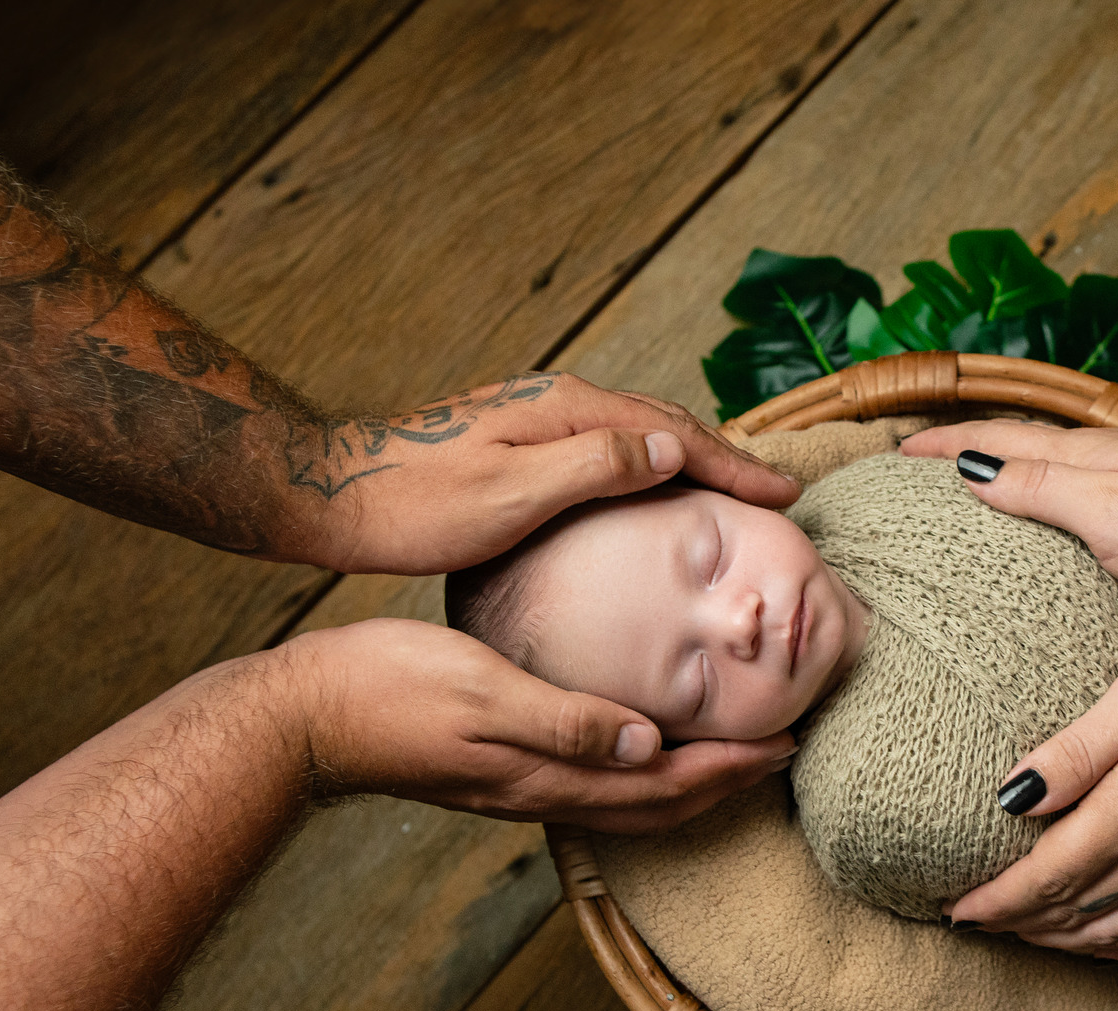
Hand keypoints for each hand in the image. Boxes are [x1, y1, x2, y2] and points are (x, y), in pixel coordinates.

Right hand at [284, 618, 793, 830]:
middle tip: (783, 754)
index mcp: (547, 773)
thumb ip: (563, 720)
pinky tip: (638, 754)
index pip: (664, 781)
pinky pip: (592, 791)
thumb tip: (644, 743)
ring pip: (627, 804)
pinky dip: (637, 780)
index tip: (787, 742)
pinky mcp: (497, 777)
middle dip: (726, 785)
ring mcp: (518, 790)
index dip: (731, 767)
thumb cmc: (386, 690)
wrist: (301, 720)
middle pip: (657, 805)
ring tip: (732, 761)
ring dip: (688, 788)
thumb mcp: (481, 690)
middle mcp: (542, 793)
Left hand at [307, 373, 801, 574]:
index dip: (736, 465)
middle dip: (727, 456)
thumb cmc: (414, 504)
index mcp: (568, 410)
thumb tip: (674, 446)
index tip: (784, 495)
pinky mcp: (520, 437)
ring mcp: (538, 415)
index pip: (677, 433)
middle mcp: (559, 400)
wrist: (333, 492)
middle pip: (666, 422)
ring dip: (692, 456)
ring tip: (731, 488)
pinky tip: (651, 486)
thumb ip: (596, 466)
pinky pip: (611, 444)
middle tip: (775, 492)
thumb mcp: (511, 494)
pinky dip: (652, 462)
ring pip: (640, 430)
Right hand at [900, 419, 1117, 604]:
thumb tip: (970, 467)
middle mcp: (1110, 467)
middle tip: (929, 476)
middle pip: (1027, 459)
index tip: (897, 451)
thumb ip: (1036, 486)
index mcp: (1086, 456)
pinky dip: (1108, 566)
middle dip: (979, 466)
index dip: (945, 445)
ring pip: (1074, 509)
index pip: (997, 441)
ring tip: (992, 524)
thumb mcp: (1105, 510)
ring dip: (1042, 518)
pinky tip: (1098, 581)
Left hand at [947, 615, 1117, 961]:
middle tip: (974, 922)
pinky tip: (1107, 945)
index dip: (997, 903)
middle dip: (1018, 924)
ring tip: (1023, 933)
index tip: (955, 910)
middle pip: (1074, 913)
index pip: (1046, 879)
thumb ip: (1075, 752)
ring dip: (1064, 941)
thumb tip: (1009, 796)